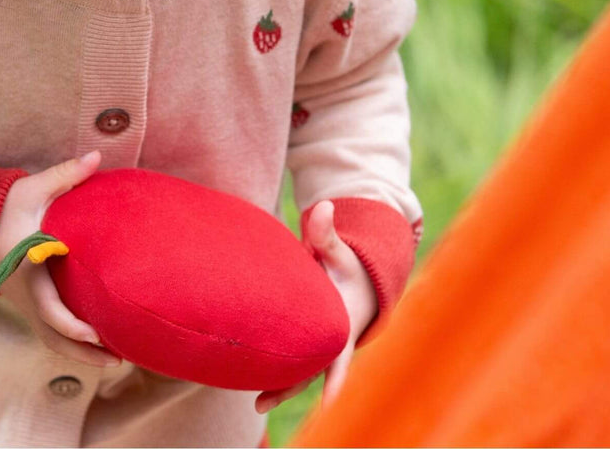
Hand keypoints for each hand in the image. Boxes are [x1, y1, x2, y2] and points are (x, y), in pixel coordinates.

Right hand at [0, 149, 121, 367]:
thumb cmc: (5, 206)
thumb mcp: (32, 189)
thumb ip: (64, 175)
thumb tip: (96, 157)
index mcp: (24, 270)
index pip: (47, 308)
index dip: (71, 325)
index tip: (95, 334)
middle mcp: (23, 294)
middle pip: (53, 337)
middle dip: (84, 353)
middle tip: (118, 359)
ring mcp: (23, 303)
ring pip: (50, 340)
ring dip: (79, 354)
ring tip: (114, 359)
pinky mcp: (27, 304)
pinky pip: (48, 332)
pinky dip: (69, 343)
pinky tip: (95, 344)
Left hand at [255, 200, 376, 413]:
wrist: (358, 284)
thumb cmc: (347, 267)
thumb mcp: (340, 250)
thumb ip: (327, 233)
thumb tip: (322, 205)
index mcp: (342, 325)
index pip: (338, 355)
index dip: (334, 379)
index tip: (329, 403)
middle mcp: (332, 343)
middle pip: (311, 371)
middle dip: (290, 389)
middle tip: (261, 404)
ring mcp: (320, 349)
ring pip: (300, 373)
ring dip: (280, 388)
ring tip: (255, 404)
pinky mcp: (308, 347)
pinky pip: (294, 365)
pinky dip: (278, 374)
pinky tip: (251, 380)